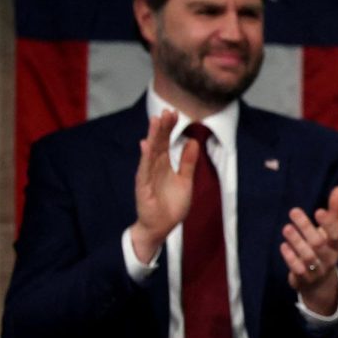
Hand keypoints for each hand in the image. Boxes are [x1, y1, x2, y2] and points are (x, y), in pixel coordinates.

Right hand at [130, 109, 197, 262]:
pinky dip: (145, 158)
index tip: (175, 113)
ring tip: (156, 121)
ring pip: (150, 153)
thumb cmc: (171, 205)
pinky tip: (146, 145)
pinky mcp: (143, 187)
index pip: (166, 142)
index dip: (169, 128)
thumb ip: (188, 162)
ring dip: (153, 137)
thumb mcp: (185, 181)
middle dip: (162, 127)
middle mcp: (154, 167)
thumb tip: (193, 142)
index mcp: (164, 164)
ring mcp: (147, 176)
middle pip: (158, 143)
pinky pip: (144, 170)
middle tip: (167, 111)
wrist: (162, 227)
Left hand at [281, 186, 337, 315]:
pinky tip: (284, 246)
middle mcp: (330, 258)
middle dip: (306, 227)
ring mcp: (318, 270)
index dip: (328, 223)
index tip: (318, 211)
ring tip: (286, 228)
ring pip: (308, 256)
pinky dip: (290, 258)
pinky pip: (298, 269)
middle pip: (319, 243)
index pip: (336, 233)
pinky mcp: (305, 279)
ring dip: (296, 241)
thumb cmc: (325, 249)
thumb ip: (335, 211)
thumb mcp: (332, 232)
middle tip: (293, 211)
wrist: (320, 282)